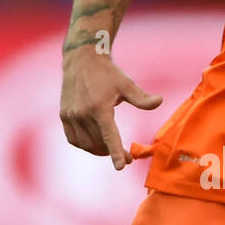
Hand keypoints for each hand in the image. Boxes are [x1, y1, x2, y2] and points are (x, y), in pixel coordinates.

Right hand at [59, 47, 161, 167]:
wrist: (82, 59)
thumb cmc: (107, 72)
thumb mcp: (127, 84)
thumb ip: (142, 98)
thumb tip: (160, 101)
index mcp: (99, 107)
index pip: (109, 135)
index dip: (116, 152)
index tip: (121, 166)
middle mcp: (82, 113)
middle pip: (99, 143)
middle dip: (112, 153)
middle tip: (126, 157)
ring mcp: (70, 115)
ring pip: (86, 144)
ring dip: (99, 150)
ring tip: (110, 148)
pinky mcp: (63, 115)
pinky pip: (74, 139)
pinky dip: (85, 144)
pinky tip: (95, 142)